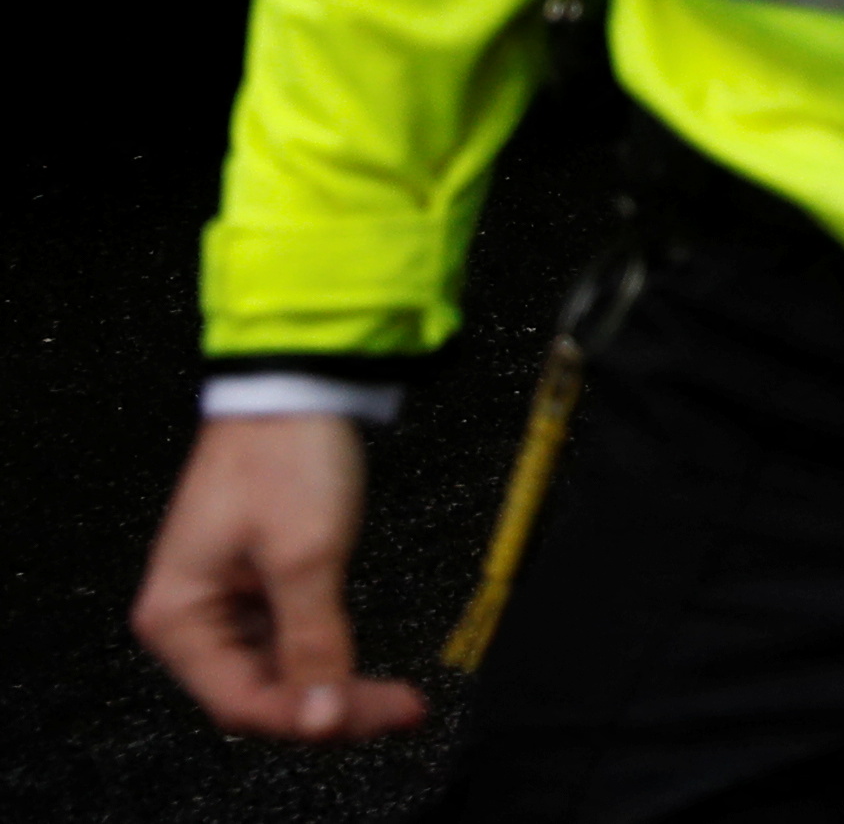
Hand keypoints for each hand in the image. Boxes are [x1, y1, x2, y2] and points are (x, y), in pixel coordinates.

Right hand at [131, 412, 425, 743]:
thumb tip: (323, 717)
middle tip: (400, 711)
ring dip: (336, 690)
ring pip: (280, 675)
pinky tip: (368, 673)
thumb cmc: (283, 456)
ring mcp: (222, 604)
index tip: (375, 716)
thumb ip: (314, 641)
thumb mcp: (306, 555)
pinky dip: (330, 660)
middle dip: (332, 709)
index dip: (309, 720)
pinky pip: (290, 644)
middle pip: (261, 694)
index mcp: (178, 616)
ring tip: (397, 700)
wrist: (296, 387)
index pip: (241, 701)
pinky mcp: (255, 588)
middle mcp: (190, 618)